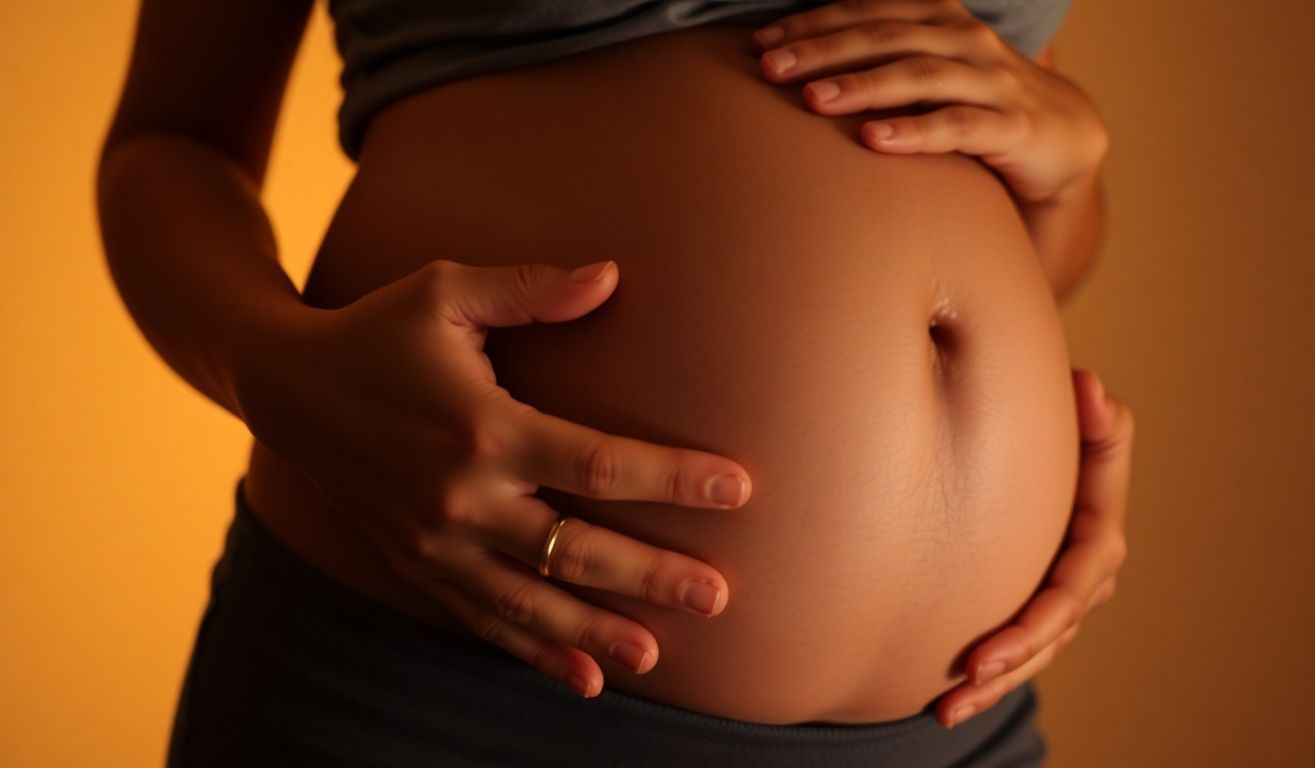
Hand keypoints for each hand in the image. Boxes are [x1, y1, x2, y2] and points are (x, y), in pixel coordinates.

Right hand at [233, 259, 753, 698]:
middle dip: (653, 576)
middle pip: (576, 550)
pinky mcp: (417, 567)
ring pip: (533, 604)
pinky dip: (534, 655)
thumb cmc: (378, 330)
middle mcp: (461, 498)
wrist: (288, 388)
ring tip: (656, 657)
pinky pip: (484, 621)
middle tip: (718, 596)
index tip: (736, 488)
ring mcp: (436, 544)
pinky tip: (583, 682)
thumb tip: (613, 276)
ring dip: (597, 634)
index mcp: (482, 428)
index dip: (673, 478)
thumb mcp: (446, 290)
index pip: (599, 463)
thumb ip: (531, 288)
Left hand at [751, 0, 1107, 204]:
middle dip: (823, 50)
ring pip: (919, 75)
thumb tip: (798, 66)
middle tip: (771, 68)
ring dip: (863, 85)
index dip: (812, 25)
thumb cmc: (975, 105)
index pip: (866, 11)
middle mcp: (965, 39)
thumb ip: (879, 60)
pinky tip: (875, 140)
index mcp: (938, 18)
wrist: (1062, 139)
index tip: (760, 45)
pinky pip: (958, 126)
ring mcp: (991, 80)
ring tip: (814, 100)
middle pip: (885, 37)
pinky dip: (915, 131)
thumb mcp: (927, 73)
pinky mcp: (1012, 126)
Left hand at [935, 368, 1133, 727]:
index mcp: (1100, 537)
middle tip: (963, 683)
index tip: (985, 650)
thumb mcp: (1095, 423)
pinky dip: (985, 679)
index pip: (1074, 585)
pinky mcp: (1030, 604)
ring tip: (945, 711)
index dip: (1035, 622)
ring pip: (1033, 651)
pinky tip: (942, 703)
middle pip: (1052, 631)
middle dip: (1010, 662)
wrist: (1049, 449)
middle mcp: (1085, 576)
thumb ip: (1099, 414)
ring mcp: (1060, 596)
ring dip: (993, 685)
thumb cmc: (1072, 431)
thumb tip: (1089, 388)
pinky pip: (1015, 649)